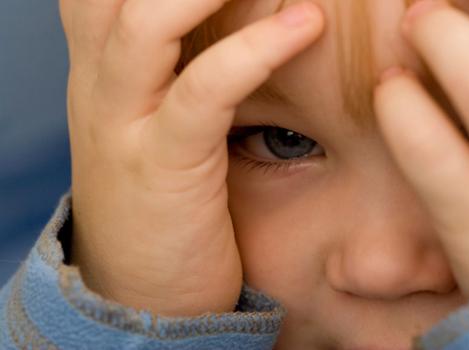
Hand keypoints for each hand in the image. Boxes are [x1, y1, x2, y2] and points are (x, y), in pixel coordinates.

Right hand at [59, 0, 323, 315]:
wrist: (139, 288)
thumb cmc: (161, 197)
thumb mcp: (151, 119)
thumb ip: (172, 65)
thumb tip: (225, 21)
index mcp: (102, 66)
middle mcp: (99, 81)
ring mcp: (122, 122)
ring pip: (147, 23)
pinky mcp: (159, 165)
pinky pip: (201, 92)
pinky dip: (251, 53)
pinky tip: (305, 25)